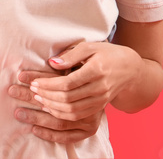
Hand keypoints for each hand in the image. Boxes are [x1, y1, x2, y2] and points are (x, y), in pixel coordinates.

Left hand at [19, 41, 143, 121]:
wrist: (130, 69)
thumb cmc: (107, 54)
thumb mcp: (90, 47)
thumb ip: (71, 54)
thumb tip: (52, 63)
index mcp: (96, 70)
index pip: (67, 83)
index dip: (49, 85)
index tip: (34, 82)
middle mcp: (100, 88)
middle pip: (68, 98)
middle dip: (47, 96)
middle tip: (32, 91)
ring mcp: (101, 99)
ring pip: (72, 110)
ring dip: (52, 106)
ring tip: (38, 99)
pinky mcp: (100, 107)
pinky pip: (79, 115)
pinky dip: (63, 113)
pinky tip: (51, 107)